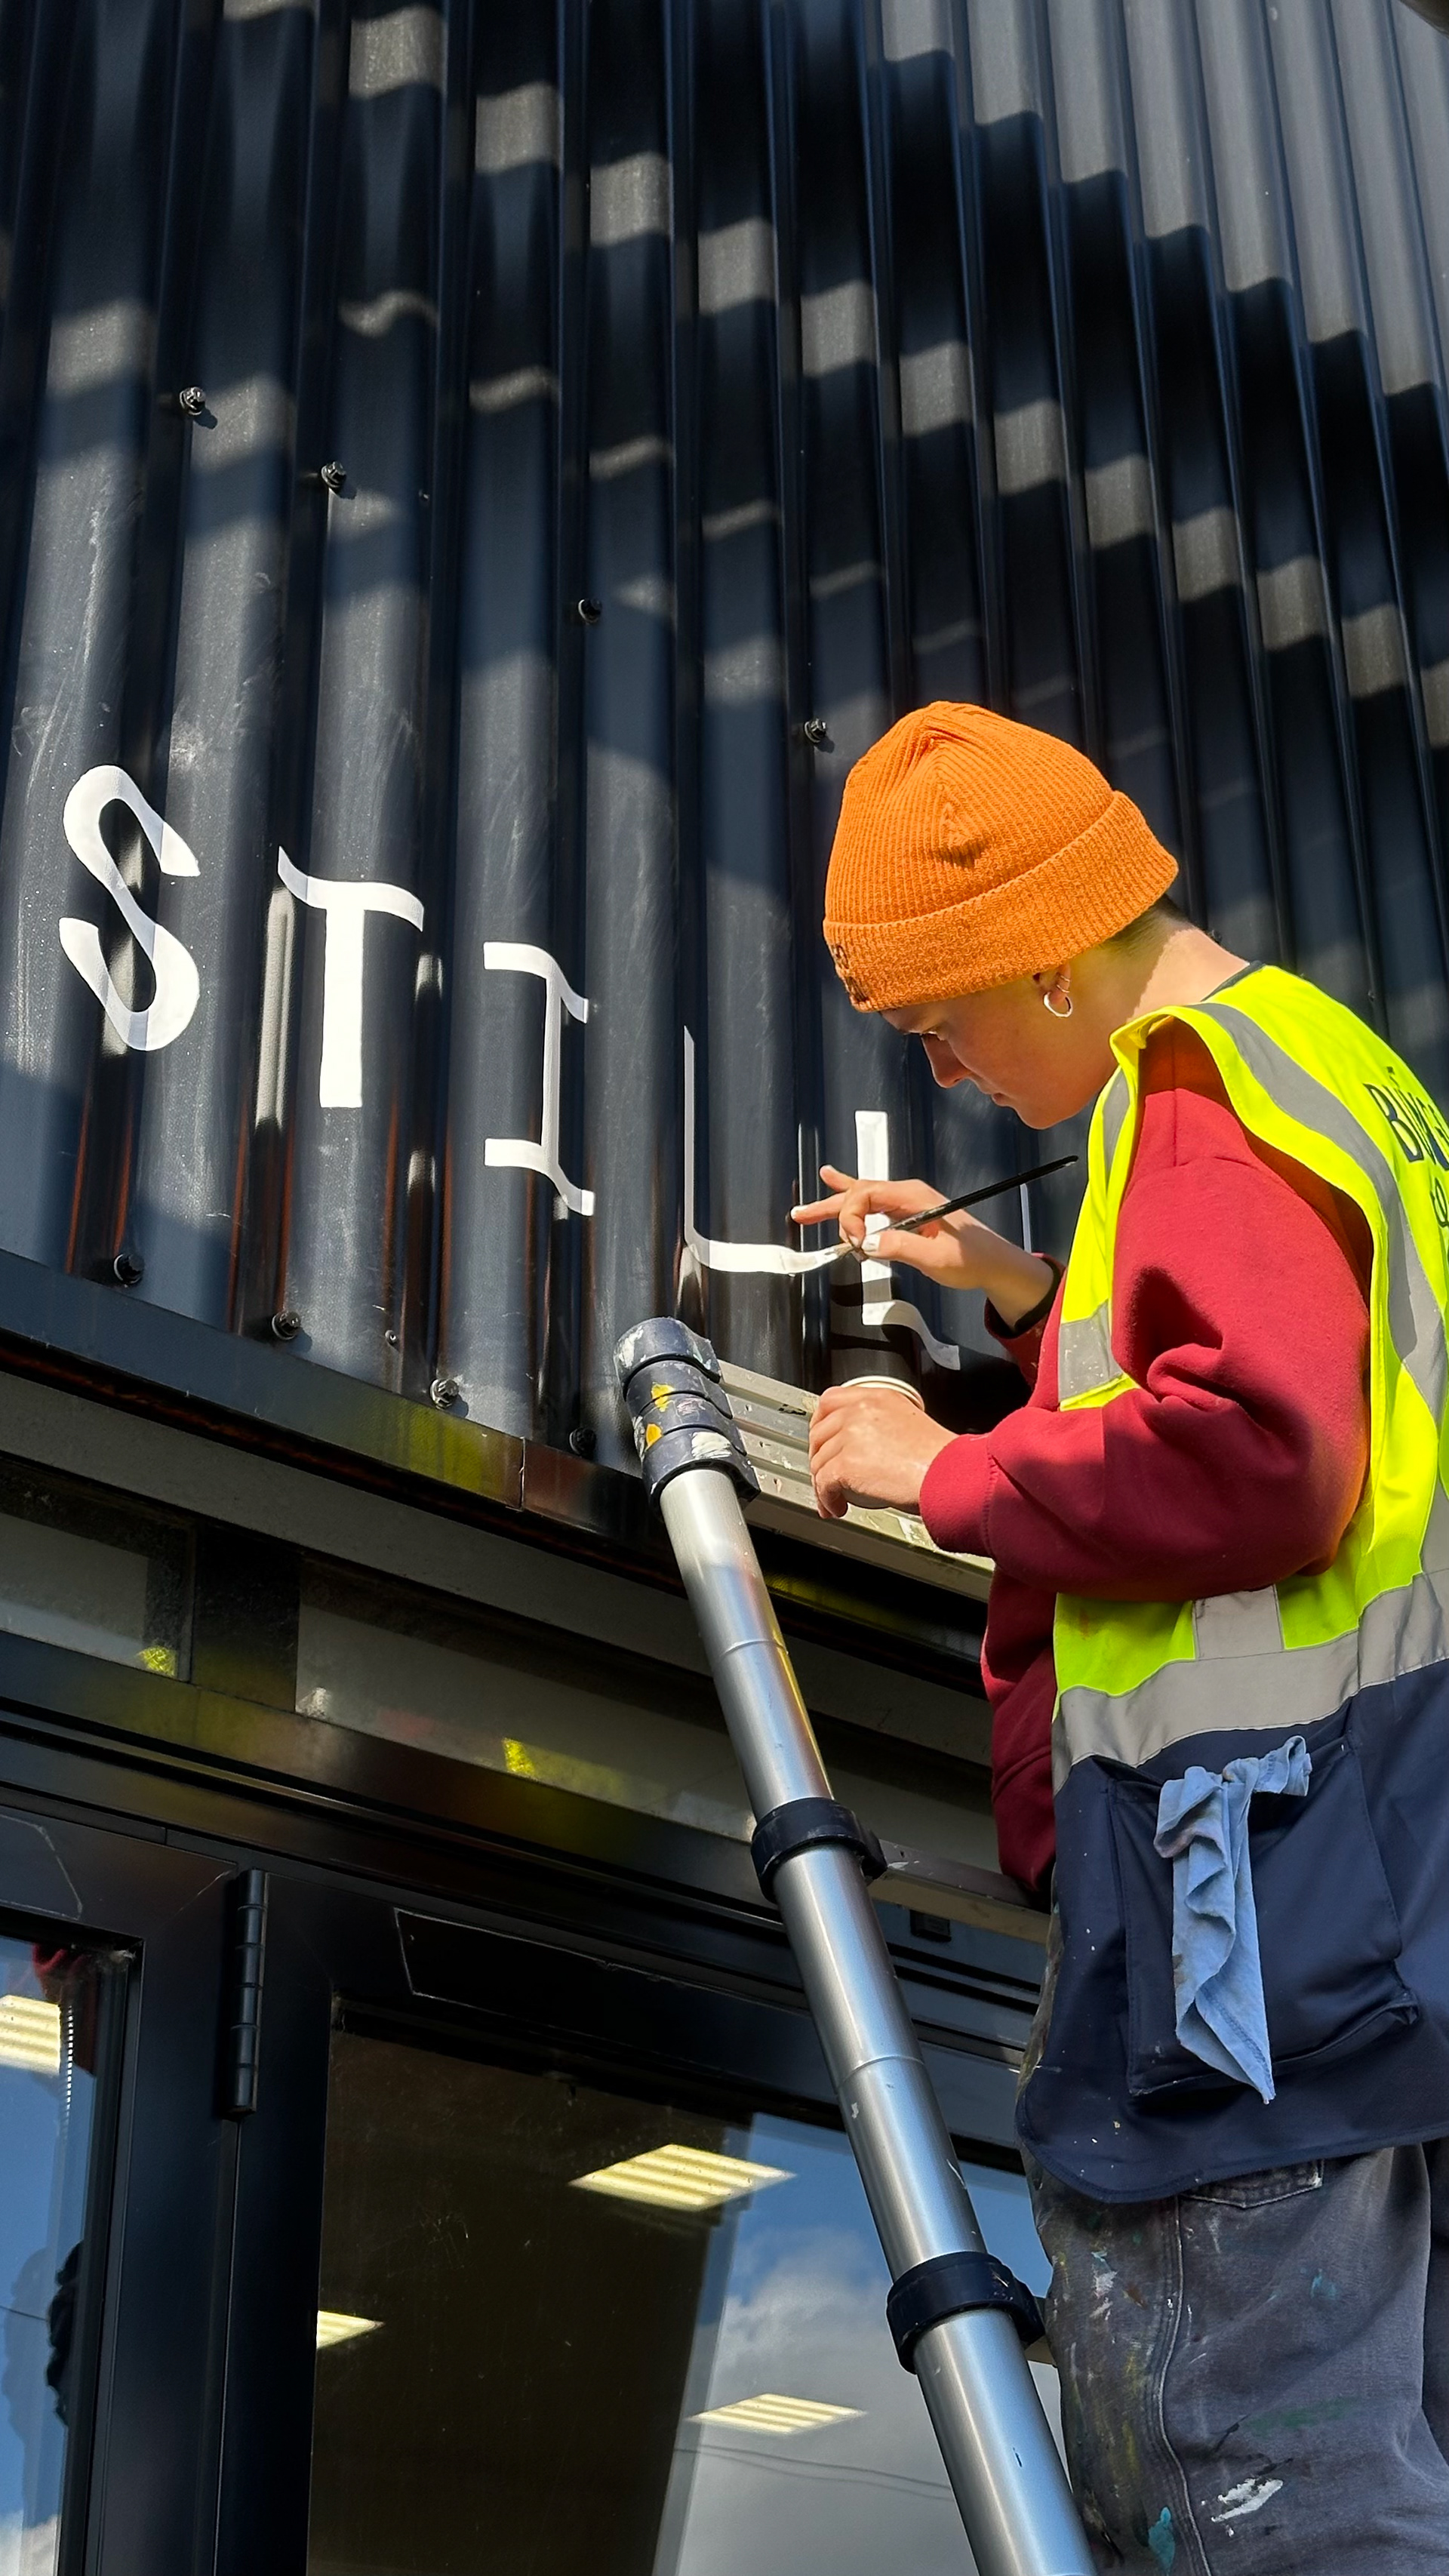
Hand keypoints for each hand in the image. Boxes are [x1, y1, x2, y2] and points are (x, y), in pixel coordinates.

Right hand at [792, 1163, 1051, 1325]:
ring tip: (807, 1211)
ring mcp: (906, 1203)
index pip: (867, 1195)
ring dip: (835, 1205)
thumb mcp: (935, 1257)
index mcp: (914, 1196)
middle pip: (860, 1193)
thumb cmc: (969, 1259)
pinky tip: (833, 1182)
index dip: (851, 1217)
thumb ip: (900, 1247)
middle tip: (801, 1216)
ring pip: (862, 1198)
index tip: (854, 1245)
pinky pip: (873, 1202)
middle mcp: (907, 1194)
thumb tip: (865, 1244)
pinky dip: (852, 1197)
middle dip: (830, 1205)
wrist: (994, 1263)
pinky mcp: (907, 1214)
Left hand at [807, 1383, 956, 1520]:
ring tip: (833, 1498)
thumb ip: (884, 1426)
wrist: (950, 1473)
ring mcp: (851, 1435)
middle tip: (825, 1473)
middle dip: (818, 1456)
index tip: (821, 1439)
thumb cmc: (941, 1457)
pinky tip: (837, 1507)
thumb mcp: (912, 1423)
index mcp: (878, 1397)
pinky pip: (823, 1483)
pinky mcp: (846, 1463)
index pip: (831, 1400)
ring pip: (819, 1460)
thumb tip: (867, 1446)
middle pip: (819, 1432)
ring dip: (822, 1484)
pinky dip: (826, 1499)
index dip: (820, 1423)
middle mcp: (861, 1411)